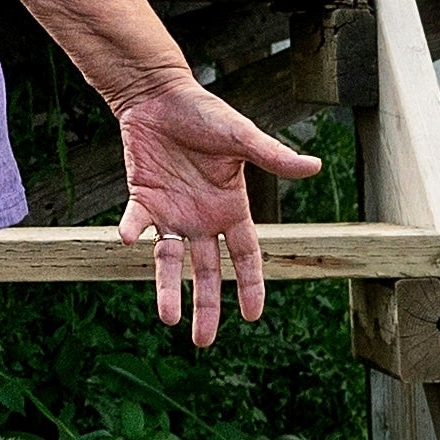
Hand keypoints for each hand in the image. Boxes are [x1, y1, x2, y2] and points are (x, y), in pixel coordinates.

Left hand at [109, 76, 321, 346]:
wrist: (161, 97)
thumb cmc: (205, 114)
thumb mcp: (241, 137)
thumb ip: (272, 157)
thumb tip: (314, 167)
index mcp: (231, 208)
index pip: (246, 256)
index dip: (251, 285)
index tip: (253, 316)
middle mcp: (202, 218)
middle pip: (209, 271)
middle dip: (208, 306)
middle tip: (203, 343)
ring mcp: (171, 212)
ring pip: (170, 261)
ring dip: (168, 289)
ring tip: (168, 319)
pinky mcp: (143, 199)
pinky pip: (137, 222)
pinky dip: (130, 230)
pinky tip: (125, 240)